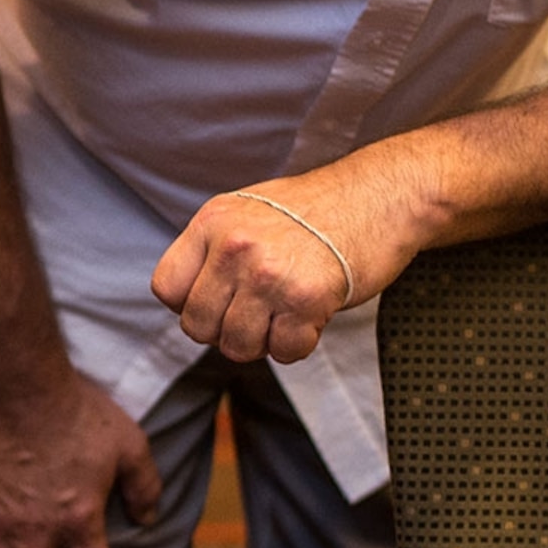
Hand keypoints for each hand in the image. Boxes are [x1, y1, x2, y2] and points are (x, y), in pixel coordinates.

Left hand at [152, 164, 415, 364]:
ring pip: (237, 346)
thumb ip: (213, 250)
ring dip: (263, 342)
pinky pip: (283, 352)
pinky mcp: (305, 299)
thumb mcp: (248, 212)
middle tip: (258, 314)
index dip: (191, 305)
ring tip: (284, 313)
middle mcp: (234, 246)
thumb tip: (185, 302)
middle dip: (226, 331)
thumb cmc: (317, 210)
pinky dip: (298, 344)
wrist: (380, 196)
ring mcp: (268, 274)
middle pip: (197, 326)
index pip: (167, 289)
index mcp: (213, 222)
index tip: (220, 300)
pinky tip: (310, 316)